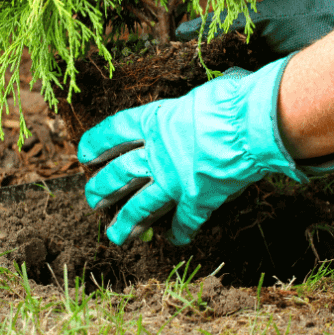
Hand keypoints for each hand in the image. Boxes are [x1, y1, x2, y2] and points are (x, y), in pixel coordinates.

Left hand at [77, 53, 333, 246]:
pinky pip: (184, 222)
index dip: (96, 144)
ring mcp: (174, 179)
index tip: (83, 155)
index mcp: (155, 120)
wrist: (250, 125)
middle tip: (92, 200)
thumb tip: (204, 99)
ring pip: (141, 206)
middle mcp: (158, 153)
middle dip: (102, 189)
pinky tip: (175, 239)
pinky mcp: (197, 200)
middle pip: (119, 174)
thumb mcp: (201, 95)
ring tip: (113, 235)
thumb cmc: (229, 101)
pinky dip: (179, 232)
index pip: (114, 132)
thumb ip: (191, 107)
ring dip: (126, 222)